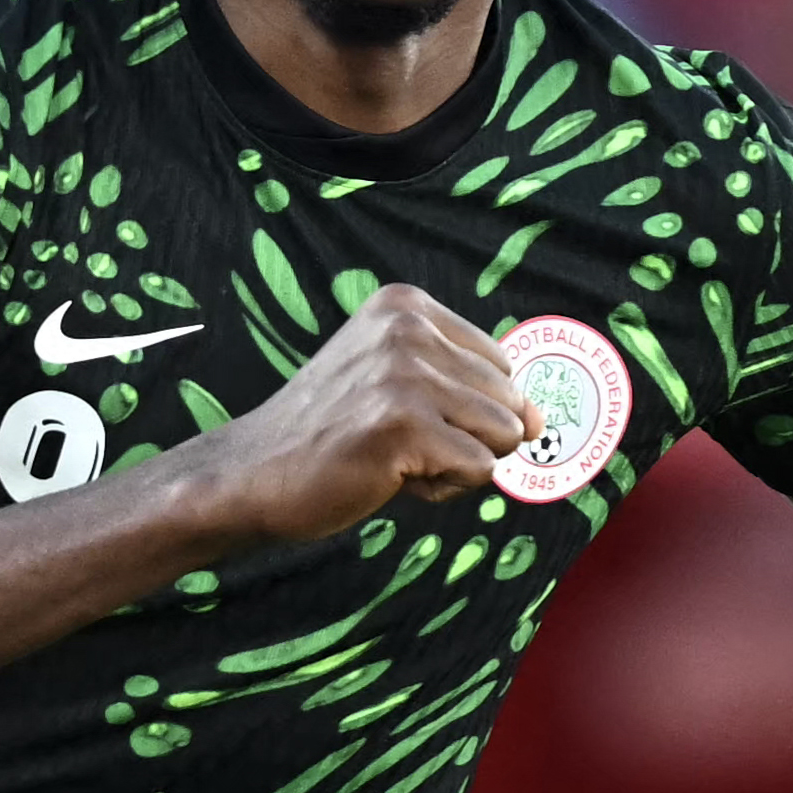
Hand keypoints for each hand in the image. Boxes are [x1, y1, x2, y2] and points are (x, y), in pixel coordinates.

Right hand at [184, 284, 540, 544]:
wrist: (254, 474)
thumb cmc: (331, 433)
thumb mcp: (399, 384)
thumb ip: (472, 391)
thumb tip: (538, 421)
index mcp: (406, 305)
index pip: (501, 363)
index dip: (466, 407)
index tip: (402, 416)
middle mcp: (406, 328)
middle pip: (509, 398)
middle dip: (467, 437)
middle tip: (397, 444)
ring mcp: (403, 373)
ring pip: (503, 434)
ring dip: (459, 464)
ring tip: (396, 458)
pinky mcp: (401, 425)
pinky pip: (481, 468)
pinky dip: (445, 487)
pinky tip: (392, 477)